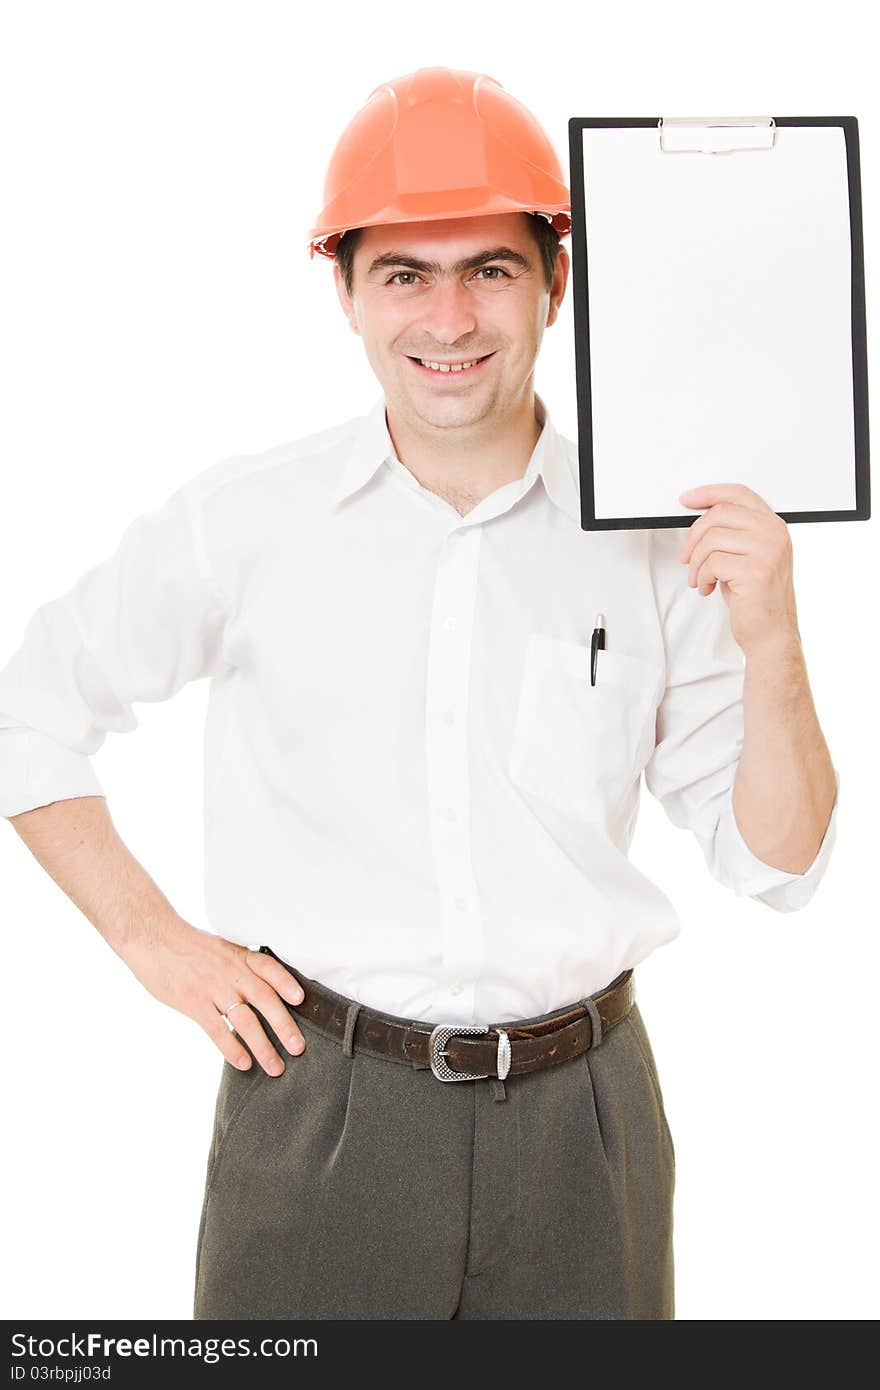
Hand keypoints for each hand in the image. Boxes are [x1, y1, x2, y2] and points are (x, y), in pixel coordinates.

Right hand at [119, 917, 306, 1074]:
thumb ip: (241, 967)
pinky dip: (232, 1048)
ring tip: (275, 1067)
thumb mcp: (221, 949)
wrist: (153, 938)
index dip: (286, 983)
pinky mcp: (193, 1003)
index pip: (269, 968)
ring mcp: (212, 988)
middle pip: (264, 999)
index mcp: (239, 956)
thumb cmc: (188, 947)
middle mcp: (230, 972)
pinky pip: (216, 1030)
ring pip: (244, 1020)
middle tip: (298, 1048)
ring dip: (262, 1045)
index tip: (301, 999)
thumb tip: (263, 988)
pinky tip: (243, 1063)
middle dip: (283, 1025)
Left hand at [677, 483, 799, 655]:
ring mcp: (768, 551)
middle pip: (718, 514)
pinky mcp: (755, 570)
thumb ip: (734, 533)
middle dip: (694, 538)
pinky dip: (702, 577)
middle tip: (688, 558)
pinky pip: (712, 562)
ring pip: (711, 539)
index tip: (687, 499)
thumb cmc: (756, 598)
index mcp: (774, 526)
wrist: (771, 633)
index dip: (709, 493)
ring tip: (701, 579)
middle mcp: (774, 534)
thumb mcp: (748, 556)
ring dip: (696, 563)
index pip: (738, 494)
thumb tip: (700, 517)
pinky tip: (708, 588)